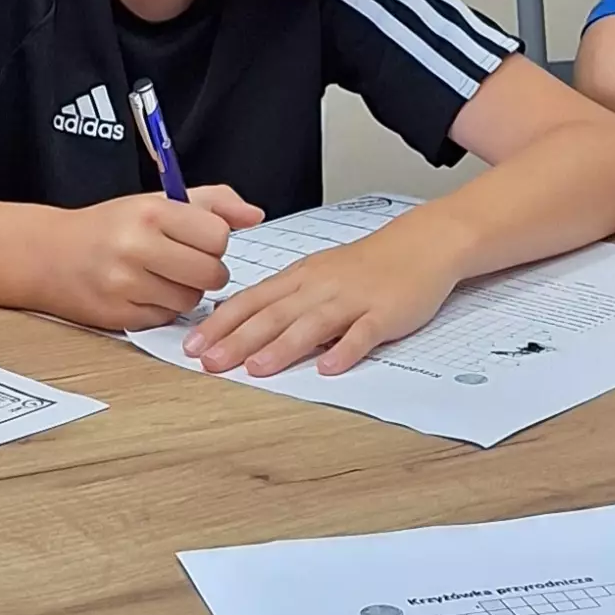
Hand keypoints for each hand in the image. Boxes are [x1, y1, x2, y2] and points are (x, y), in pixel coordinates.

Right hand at [28, 187, 263, 329]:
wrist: (47, 254)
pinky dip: (161, 309)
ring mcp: (126, 284)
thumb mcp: (156, 202)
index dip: (214, 242)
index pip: (218, 235)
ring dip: (184, 292)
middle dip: (206, 271)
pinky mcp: (119, 316)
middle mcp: (136, 246)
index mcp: (150, 212)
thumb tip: (255, 215)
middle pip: (212, 273)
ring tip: (158, 276)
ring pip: (191, 300)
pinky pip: (166, 319)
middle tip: (183, 262)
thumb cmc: (107, 227)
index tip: (198, 240)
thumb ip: (212, 203)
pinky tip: (141, 292)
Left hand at [185, 215, 463, 377]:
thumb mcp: (318, 274)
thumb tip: (244, 324)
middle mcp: (320, 287)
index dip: (220, 324)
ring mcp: (353, 300)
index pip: (251, 300)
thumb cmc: (367, 265)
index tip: (193, 345)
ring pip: (311, 324)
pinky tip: (328, 369)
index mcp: (300, 279)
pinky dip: (345, 350)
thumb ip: (285, 299)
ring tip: (256, 370)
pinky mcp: (385, 314)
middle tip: (209, 362)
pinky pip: (363, 334)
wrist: (421, 244)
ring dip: (282, 347)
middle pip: (273, 314)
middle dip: (238, 340)